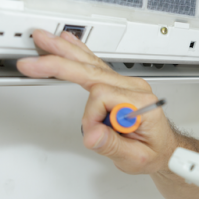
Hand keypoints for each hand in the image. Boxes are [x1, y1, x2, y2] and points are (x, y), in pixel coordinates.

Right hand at [17, 29, 176, 173]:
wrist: (165, 149)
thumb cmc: (154, 152)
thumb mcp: (137, 158)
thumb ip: (113, 146)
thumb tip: (92, 134)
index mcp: (141, 103)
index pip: (102, 97)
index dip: (90, 117)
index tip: (93, 134)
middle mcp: (134, 89)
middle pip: (92, 70)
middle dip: (61, 65)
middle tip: (33, 63)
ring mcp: (126, 85)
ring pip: (92, 64)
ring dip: (66, 53)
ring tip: (44, 40)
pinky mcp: (119, 86)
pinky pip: (96, 66)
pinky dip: (79, 54)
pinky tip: (67, 42)